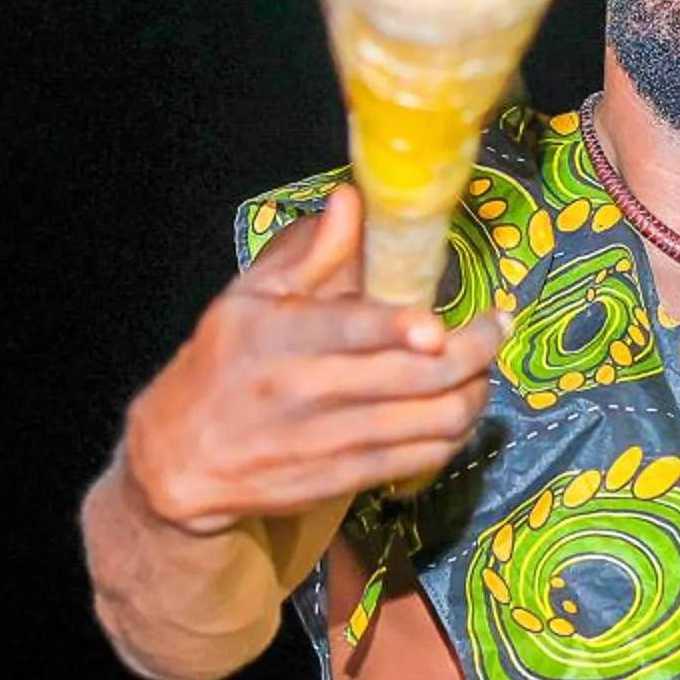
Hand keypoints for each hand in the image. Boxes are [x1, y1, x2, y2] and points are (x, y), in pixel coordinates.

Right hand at [120, 184, 502, 532]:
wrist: (183, 459)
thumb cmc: (220, 365)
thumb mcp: (246, 298)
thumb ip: (307, 254)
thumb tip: (351, 201)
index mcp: (281, 335)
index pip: (348, 330)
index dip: (398, 330)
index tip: (437, 326)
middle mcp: (306, 389)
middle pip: (413, 377)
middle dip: (473, 353)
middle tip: (496, 327)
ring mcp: (329, 440)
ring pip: (429, 422)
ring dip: (472, 395)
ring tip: (482, 371)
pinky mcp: (343, 478)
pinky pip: (418, 460)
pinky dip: (450, 435)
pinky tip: (457, 413)